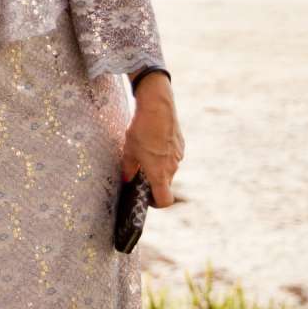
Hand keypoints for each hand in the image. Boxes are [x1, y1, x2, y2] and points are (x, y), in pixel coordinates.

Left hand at [121, 73, 182, 205]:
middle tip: (139, 171)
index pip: (165, 200)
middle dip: (153, 181)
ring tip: (144, 151)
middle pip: (165, 184)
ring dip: (158, 166)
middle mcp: (172, 167)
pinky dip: (163, 154)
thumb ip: (128, 169)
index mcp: (160, 173)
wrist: (157, 105)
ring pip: (169, 168)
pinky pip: (172, 155)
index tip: (146, 197)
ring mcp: (178, 155)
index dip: (156, 203)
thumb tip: (127, 179)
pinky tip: (152, 140)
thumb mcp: (129, 150)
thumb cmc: (141, 130)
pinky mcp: (180, 144)